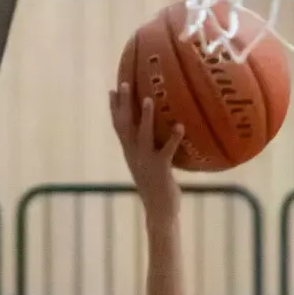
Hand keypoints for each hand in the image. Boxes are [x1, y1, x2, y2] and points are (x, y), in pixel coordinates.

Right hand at [108, 83, 181, 218]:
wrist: (159, 211)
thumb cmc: (158, 188)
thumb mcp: (150, 166)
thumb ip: (151, 150)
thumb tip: (161, 136)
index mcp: (130, 152)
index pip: (118, 126)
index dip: (114, 108)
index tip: (112, 89)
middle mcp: (134, 154)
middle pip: (125, 125)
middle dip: (124, 104)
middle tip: (124, 83)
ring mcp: (146, 161)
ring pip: (143, 134)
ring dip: (146, 116)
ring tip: (149, 98)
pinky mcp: (160, 169)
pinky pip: (167, 150)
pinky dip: (174, 138)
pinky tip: (181, 126)